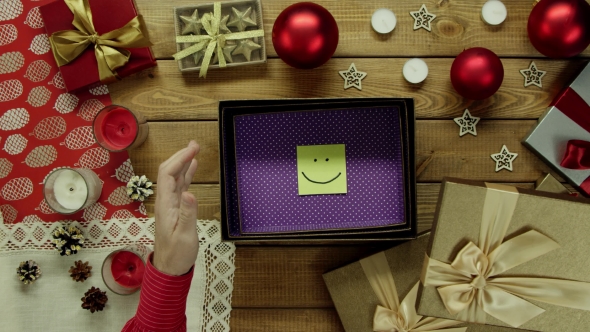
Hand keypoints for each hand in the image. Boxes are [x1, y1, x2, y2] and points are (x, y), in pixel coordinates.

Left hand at [153, 141, 199, 275]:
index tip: (193, 149)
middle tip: (195, 144)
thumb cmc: (177, 255)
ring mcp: (170, 205)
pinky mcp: (176, 209)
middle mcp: (165, 201)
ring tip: (194, 150)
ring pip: (175, 178)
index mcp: (165, 205)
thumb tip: (189, 192)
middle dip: (180, 156)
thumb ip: (188, 214)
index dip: (179, 159)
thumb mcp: (185, 236)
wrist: (169, 269)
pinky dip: (186, 175)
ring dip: (183, 162)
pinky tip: (192, 168)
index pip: (168, 175)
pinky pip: (180, 186)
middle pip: (169, 172)